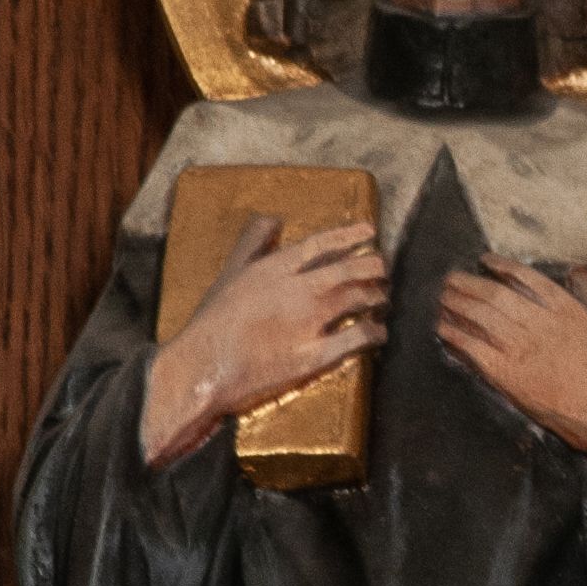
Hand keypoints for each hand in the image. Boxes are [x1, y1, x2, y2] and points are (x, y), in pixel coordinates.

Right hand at [143, 213, 387, 469]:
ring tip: (383, 297)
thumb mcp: (229, 272)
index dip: (351, 236)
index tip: (371, 232)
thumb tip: (272, 220)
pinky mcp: (315, 354)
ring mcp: (309, 321)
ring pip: (358, 298)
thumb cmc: (211, 322)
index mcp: (276, 267)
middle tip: (383, 270)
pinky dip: (374, 332)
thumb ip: (252, 243)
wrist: (203, 365)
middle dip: (373, 267)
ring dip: (377, 296)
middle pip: (349, 270)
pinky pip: (357, 337)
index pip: (323, 244)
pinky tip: (380, 333)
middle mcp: (298, 289)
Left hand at [437, 256, 586, 519]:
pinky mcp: (511, 375)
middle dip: (468, 285)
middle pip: (494, 295)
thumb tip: (578, 272)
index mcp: (564, 305)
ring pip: (480, 317)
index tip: (484, 261)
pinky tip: (444, 329)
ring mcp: (523, 347)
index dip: (500, 267)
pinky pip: (475, 349)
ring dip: (456, 305)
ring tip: (442, 299)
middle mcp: (538, 321)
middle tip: (450, 281)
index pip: (523, 277)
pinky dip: (456, 336)